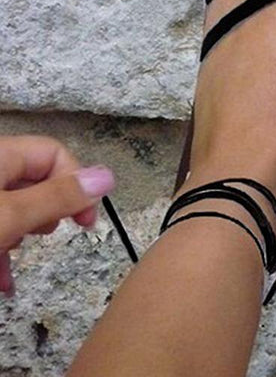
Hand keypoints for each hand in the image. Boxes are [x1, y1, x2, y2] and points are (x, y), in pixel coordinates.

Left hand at [0, 136, 114, 297]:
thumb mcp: (10, 216)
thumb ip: (58, 197)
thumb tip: (107, 177)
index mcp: (2, 155)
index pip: (55, 154)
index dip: (76, 182)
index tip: (84, 220)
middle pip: (35, 181)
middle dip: (46, 213)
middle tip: (45, 236)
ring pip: (12, 209)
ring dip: (22, 237)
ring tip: (14, 260)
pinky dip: (2, 251)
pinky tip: (3, 280)